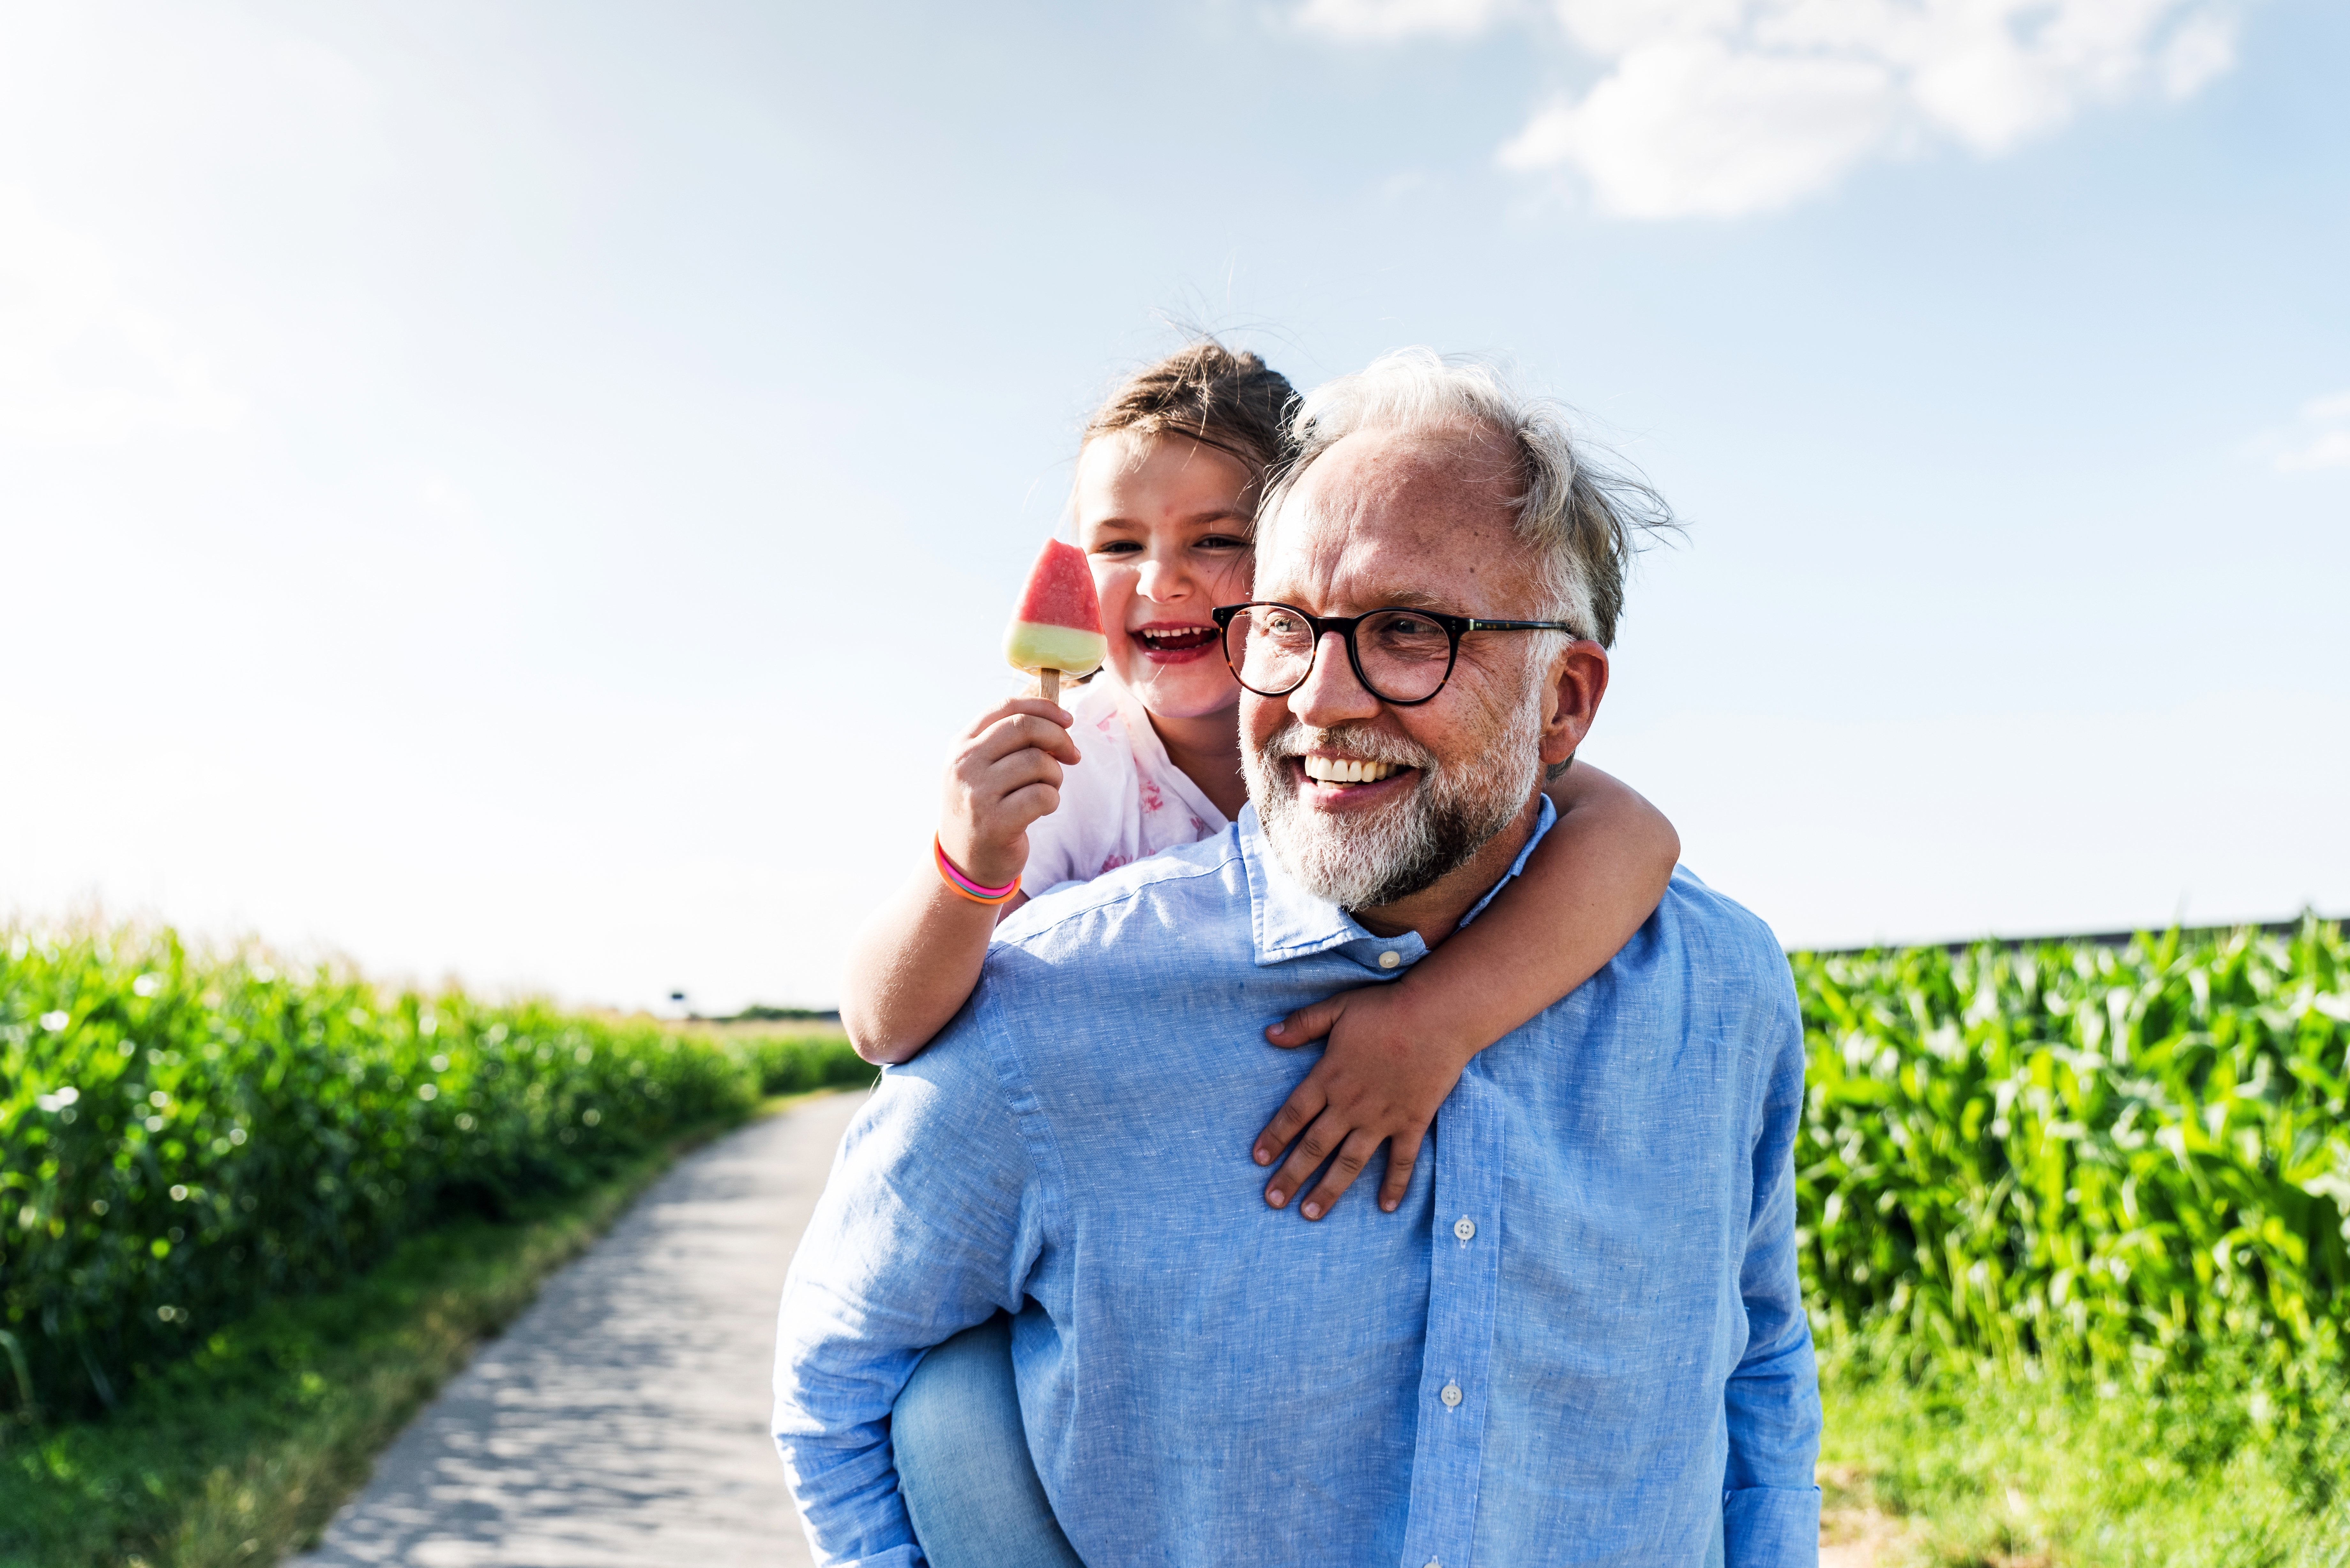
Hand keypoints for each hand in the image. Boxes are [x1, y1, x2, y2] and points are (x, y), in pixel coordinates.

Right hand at [939, 699, 1080, 887]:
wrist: (964, 863)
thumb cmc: (984, 809)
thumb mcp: (983, 768)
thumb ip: (1009, 741)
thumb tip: (1058, 719)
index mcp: (961, 745)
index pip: (1006, 708)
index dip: (1044, 708)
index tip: (1068, 720)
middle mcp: (964, 764)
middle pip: (1025, 728)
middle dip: (1058, 738)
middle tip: (1072, 755)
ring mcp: (977, 793)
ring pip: (1037, 761)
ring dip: (1055, 775)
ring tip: (1048, 789)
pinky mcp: (995, 822)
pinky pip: (1043, 795)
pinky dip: (1053, 800)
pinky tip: (1042, 809)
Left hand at [1252, 983, 1475, 1219]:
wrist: (1439, 1016)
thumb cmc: (1387, 1009)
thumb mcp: (1338, 1008)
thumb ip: (1304, 1024)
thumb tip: (1269, 1034)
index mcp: (1329, 1077)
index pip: (1293, 1114)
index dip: (1274, 1137)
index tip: (1258, 1160)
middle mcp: (1351, 1104)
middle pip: (1315, 1146)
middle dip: (1291, 1176)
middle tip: (1273, 1200)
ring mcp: (1382, 1117)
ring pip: (1350, 1162)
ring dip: (1329, 1189)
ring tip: (1310, 1213)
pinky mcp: (1412, 1122)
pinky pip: (1402, 1160)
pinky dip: (1395, 1185)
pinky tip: (1386, 1207)